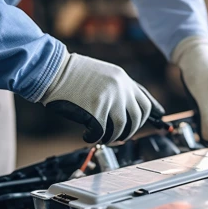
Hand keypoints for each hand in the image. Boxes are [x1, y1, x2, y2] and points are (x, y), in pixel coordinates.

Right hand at [39, 51, 162, 143]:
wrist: (51, 69)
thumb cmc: (73, 74)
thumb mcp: (103, 74)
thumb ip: (119, 88)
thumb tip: (131, 110)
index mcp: (123, 79)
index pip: (145, 102)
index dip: (149, 116)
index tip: (156, 122)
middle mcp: (120, 88)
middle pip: (137, 118)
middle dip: (129, 131)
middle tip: (120, 136)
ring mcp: (109, 99)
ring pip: (121, 128)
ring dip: (112, 137)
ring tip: (103, 137)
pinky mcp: (95, 110)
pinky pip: (101, 133)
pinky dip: (94, 138)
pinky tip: (87, 135)